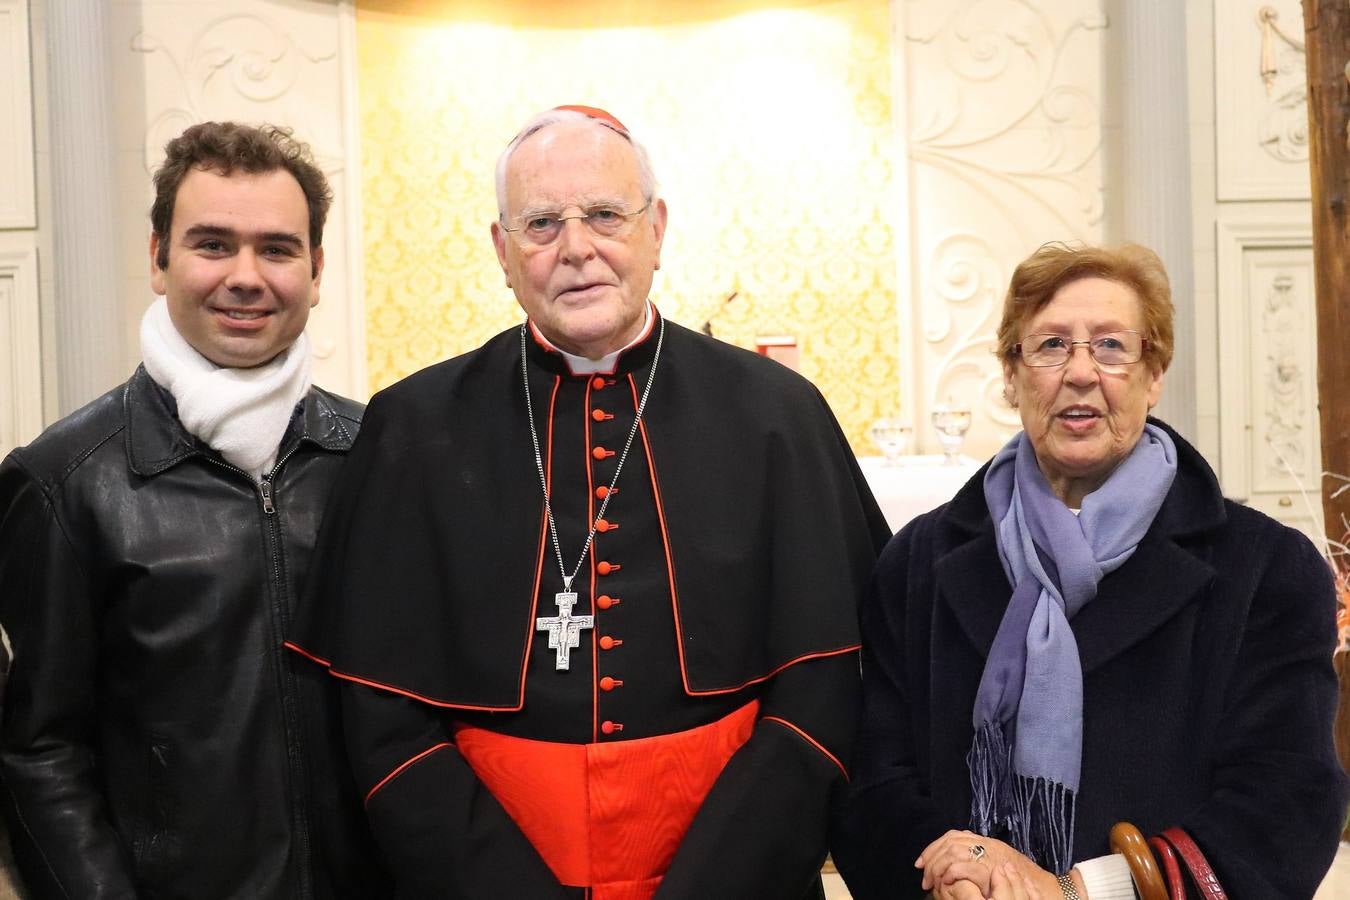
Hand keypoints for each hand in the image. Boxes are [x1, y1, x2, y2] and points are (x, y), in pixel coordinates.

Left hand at [916, 830, 1060, 897]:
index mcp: (987, 842)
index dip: (933, 847)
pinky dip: (951, 874)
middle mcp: (987, 845)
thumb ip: (980, 858)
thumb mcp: (999, 864)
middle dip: (931, 857)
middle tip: (923, 875)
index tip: (921, 861)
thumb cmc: (1024, 882)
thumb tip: (953, 863)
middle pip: (950, 842)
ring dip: (938, 867)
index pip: (953, 836)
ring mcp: (990, 856)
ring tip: (931, 883)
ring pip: (953, 851)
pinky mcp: (992, 870)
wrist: (1046, 890)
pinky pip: (965, 867)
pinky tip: (945, 883)